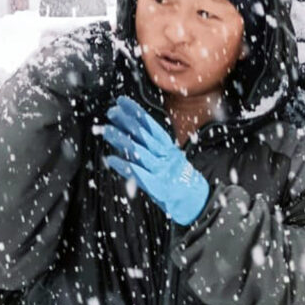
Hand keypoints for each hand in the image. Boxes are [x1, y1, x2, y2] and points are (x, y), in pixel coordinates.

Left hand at [103, 96, 209, 225]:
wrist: (197, 202)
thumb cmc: (180, 181)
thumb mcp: (170, 160)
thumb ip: (151, 150)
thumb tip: (127, 136)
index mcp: (168, 148)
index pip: (150, 125)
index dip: (136, 112)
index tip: (122, 102)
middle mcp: (165, 156)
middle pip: (144, 135)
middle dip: (126, 121)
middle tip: (111, 112)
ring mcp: (161, 170)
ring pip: (139, 151)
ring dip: (121, 139)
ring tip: (106, 130)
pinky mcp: (158, 186)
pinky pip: (138, 174)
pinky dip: (124, 166)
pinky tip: (111, 159)